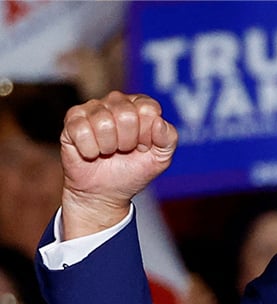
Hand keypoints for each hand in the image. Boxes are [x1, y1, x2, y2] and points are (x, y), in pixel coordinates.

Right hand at [60, 91, 176, 238]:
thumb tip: (159, 121)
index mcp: (140, 105)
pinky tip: (92, 153)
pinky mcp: (71, 121)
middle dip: (128, 141)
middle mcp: (116, 101)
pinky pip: (81, 130)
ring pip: (103, 122)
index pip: (148, 109)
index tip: (143, 146)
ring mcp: (92, 109)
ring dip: (109, 147)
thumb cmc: (133, 170)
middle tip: (124, 150)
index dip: (147, 134)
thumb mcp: (161, 158)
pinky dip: (89, 150)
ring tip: (108, 152)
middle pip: (126, 114)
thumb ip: (169, 138)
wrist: (105, 193)